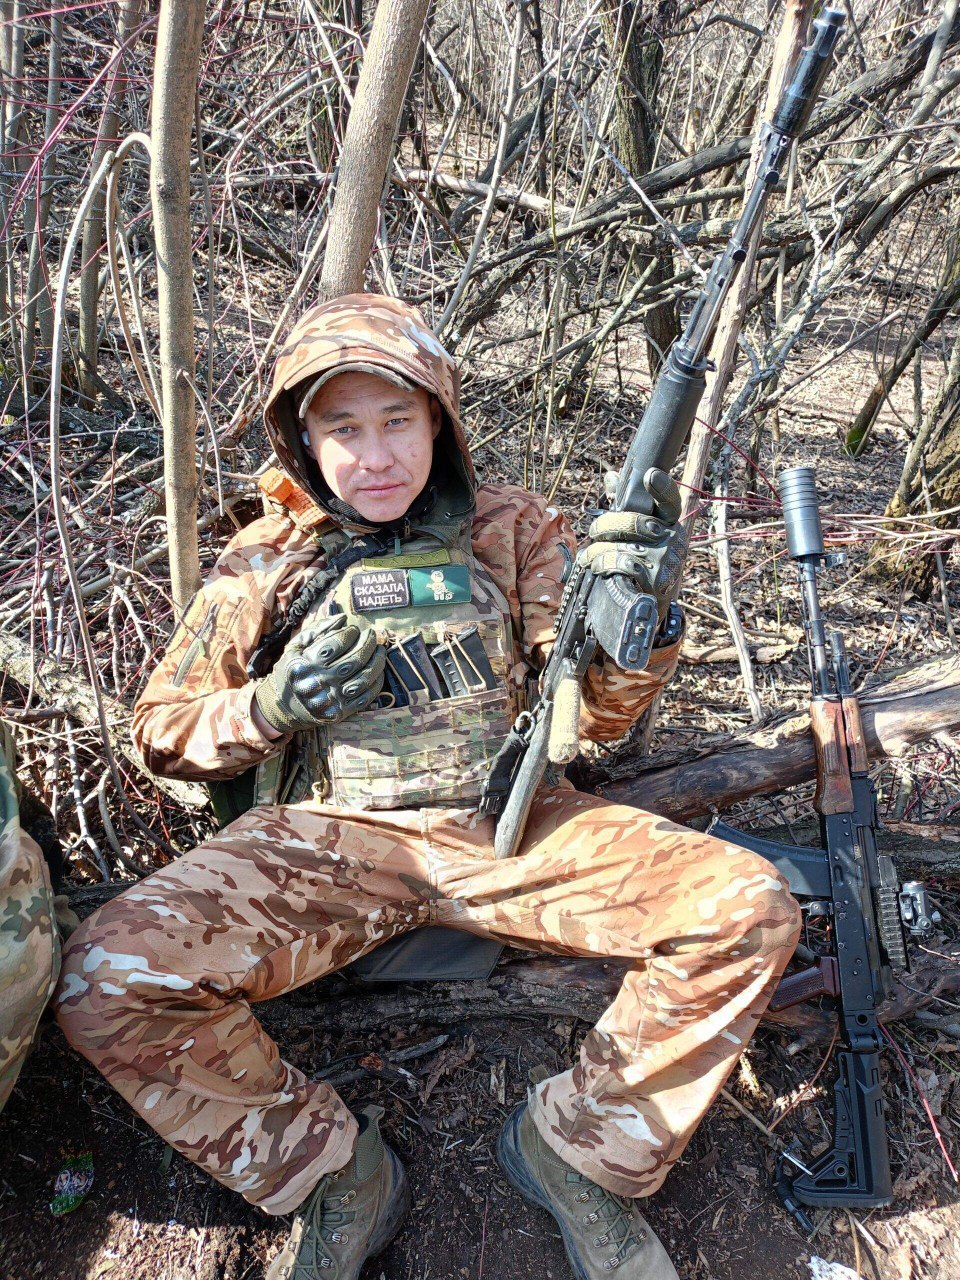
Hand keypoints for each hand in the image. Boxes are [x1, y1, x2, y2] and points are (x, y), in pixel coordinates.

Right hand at [254, 615, 385, 733]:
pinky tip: (378, 670)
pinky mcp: (342, 711)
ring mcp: (333, 698)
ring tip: (380, 650)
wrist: (283, 708)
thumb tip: (343, 617)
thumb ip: (317, 630)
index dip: (350, 633)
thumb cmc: (291, 672)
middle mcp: (322, 681)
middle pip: (354, 660)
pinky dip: (376, 682)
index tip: (354, 629)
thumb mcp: (295, 647)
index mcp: (308, 663)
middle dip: (368, 643)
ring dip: (377, 662)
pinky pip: (366, 696)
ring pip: (364, 678)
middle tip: (372, 634)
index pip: (337, 644)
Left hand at [584, 468, 686, 616]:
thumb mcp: (638, 536)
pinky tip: (596, 568)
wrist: (650, 605)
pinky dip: (602, 565)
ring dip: (596, 552)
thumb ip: (626, 506)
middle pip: (631, 520)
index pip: (669, 501)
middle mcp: (673, 539)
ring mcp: (665, 561)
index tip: (649, 475)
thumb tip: (611, 477)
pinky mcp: (656, 582)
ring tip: (588, 557)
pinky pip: (619, 565)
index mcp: (669, 523)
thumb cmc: (642, 563)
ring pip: (619, 545)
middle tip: (593, 533)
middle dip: (603, 525)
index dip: (661, 488)